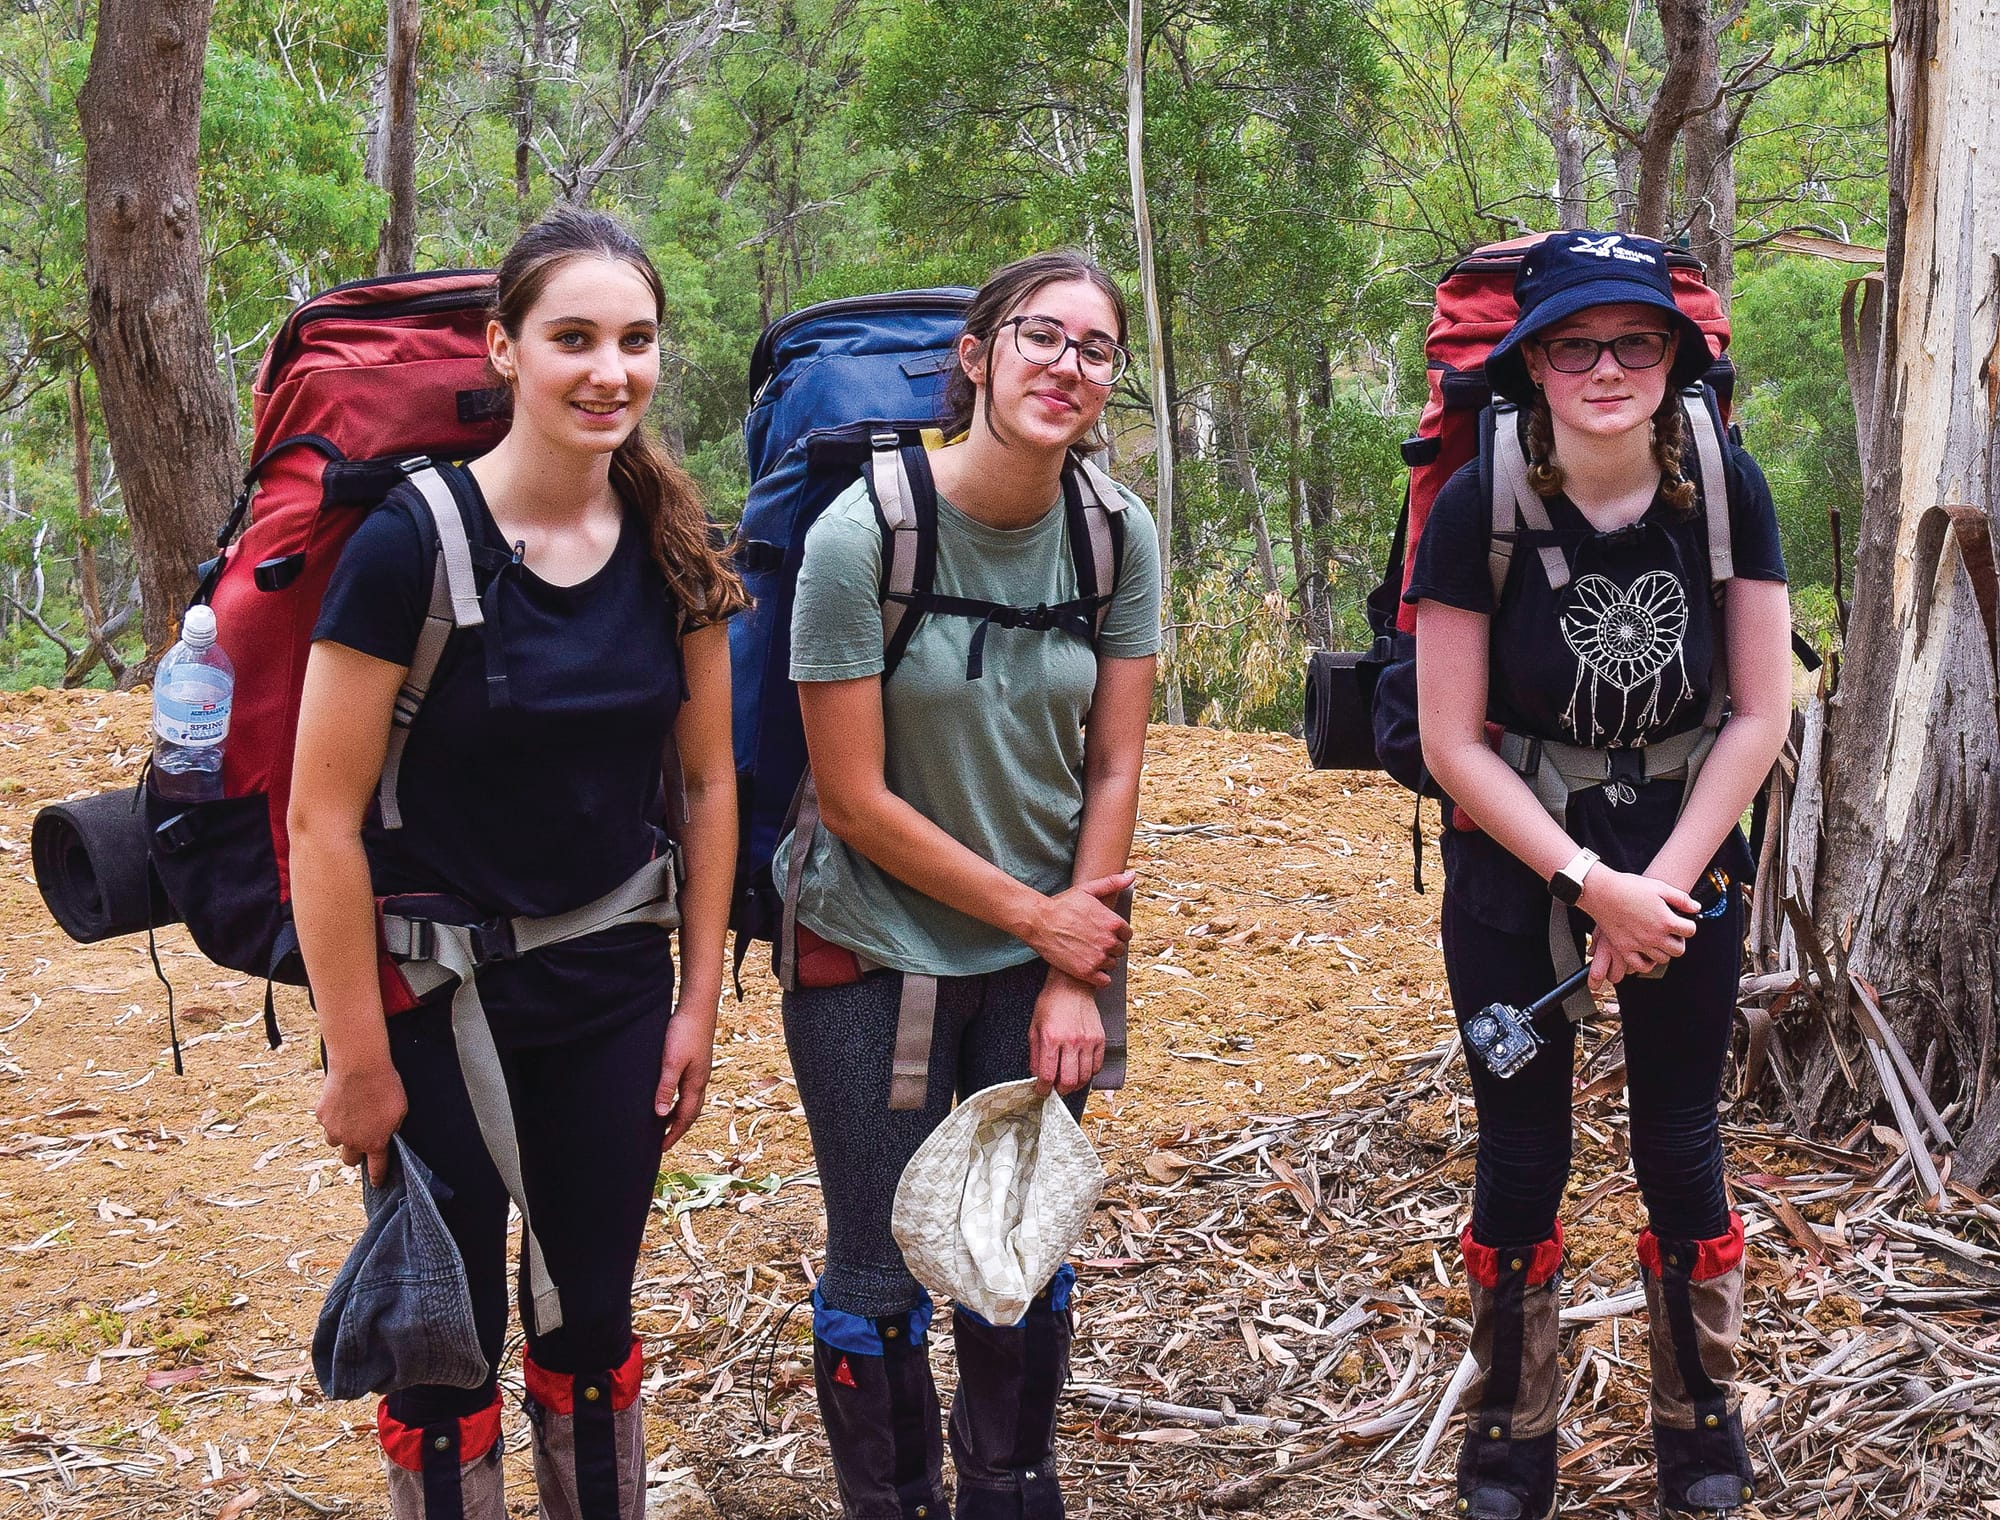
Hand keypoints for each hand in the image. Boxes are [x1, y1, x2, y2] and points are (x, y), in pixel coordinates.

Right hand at [316, 1057, 406, 1185]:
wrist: (359, 1065)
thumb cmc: (385, 1085)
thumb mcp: (400, 1109)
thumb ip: (393, 1127)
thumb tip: (389, 1135)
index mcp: (374, 1142)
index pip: (376, 1168)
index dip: (377, 1177)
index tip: (377, 1183)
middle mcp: (352, 1141)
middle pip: (350, 1160)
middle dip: (355, 1154)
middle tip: (360, 1141)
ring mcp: (334, 1130)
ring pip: (334, 1142)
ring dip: (341, 1135)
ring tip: (349, 1117)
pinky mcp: (322, 1116)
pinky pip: (326, 1122)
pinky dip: (333, 1116)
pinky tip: (341, 1101)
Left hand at [656, 999, 716, 1150]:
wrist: (698, 1006)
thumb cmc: (685, 1031)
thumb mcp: (671, 1062)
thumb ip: (666, 1088)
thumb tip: (660, 1114)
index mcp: (696, 1083)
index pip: (686, 1117)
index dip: (674, 1134)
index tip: (662, 1148)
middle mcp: (701, 1079)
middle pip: (691, 1111)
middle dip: (678, 1127)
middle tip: (663, 1141)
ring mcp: (699, 1069)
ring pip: (690, 1099)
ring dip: (678, 1113)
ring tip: (664, 1121)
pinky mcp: (695, 1060)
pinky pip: (688, 1087)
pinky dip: (679, 1098)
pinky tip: (670, 1093)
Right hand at [1022, 871, 1133, 985]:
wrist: (1039, 922)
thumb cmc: (1062, 905)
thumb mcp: (1087, 889)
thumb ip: (1112, 883)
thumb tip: (1132, 875)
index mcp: (1112, 922)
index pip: (1126, 934)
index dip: (1115, 934)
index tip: (1103, 932)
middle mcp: (1108, 941)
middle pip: (1120, 950)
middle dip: (1109, 947)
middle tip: (1093, 943)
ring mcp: (1098, 958)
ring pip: (1112, 965)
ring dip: (1103, 961)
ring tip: (1088, 953)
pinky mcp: (1086, 972)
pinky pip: (1104, 981)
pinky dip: (1099, 977)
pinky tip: (1088, 968)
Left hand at [1028, 970, 1105, 1095]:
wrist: (1072, 985)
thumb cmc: (1051, 1003)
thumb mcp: (1034, 1027)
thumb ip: (1035, 1054)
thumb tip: (1037, 1075)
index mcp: (1051, 1038)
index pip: (1048, 1075)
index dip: (1043, 1089)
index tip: (1041, 1091)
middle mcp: (1071, 1041)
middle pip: (1069, 1081)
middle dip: (1060, 1091)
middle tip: (1055, 1089)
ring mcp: (1088, 1041)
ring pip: (1084, 1077)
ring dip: (1075, 1085)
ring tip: (1068, 1082)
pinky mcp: (1100, 1039)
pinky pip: (1097, 1066)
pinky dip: (1088, 1074)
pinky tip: (1080, 1071)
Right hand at [1577, 867, 1698, 987]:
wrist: (1602, 891)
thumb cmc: (1629, 887)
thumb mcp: (1660, 887)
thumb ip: (1681, 899)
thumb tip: (1696, 908)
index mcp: (1666, 921)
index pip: (1690, 931)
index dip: (1689, 924)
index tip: (1683, 921)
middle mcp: (1654, 936)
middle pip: (1679, 949)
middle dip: (1679, 941)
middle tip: (1672, 933)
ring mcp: (1639, 944)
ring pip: (1662, 958)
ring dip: (1664, 950)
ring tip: (1659, 940)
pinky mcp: (1624, 949)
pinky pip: (1641, 966)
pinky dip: (1647, 963)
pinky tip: (1647, 953)